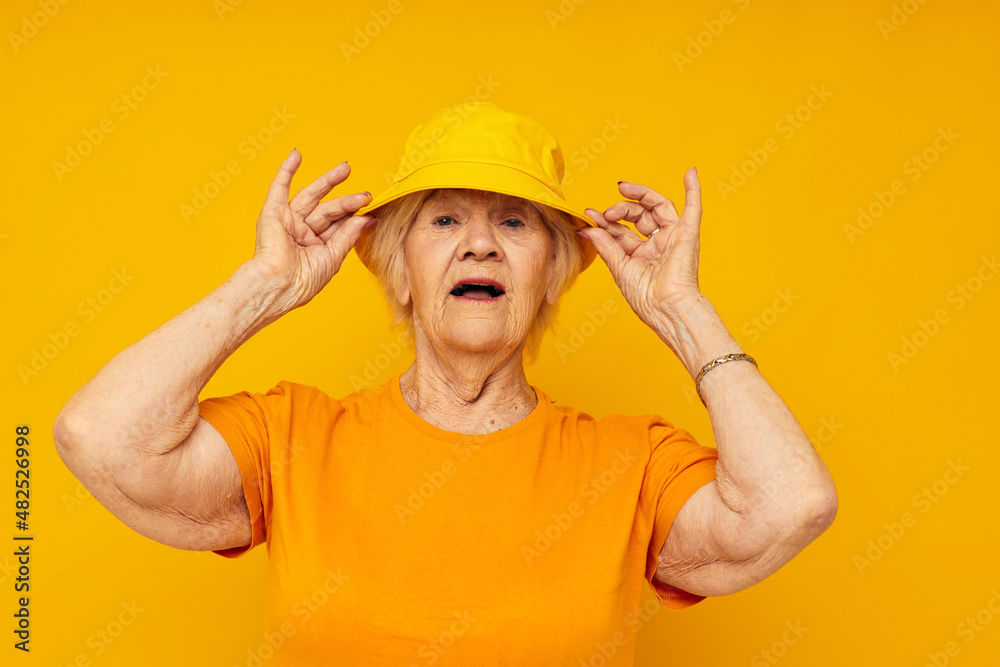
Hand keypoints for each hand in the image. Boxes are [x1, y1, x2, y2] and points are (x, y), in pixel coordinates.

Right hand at [251, 148, 374, 314]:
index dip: (353, 216)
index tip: (370, 209)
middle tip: (365, 194)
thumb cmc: (302, 282)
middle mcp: (301, 232)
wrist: (279, 286)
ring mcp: (287, 221)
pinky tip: (296, 154)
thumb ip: (348, 235)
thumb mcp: (332, 258)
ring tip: (346, 168)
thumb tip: (367, 218)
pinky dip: (287, 170)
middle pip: (327, 209)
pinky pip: (279, 187)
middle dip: (346, 200)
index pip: (338, 225)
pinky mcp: (272, 213)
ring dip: (328, 181)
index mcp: (315, 246)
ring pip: (311, 196)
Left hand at [579, 168, 702, 339]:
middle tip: (606, 211)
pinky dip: (693, 190)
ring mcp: (673, 237)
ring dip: (640, 195)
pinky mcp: (687, 234)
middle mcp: (658, 244)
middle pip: (639, 215)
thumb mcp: (619, 267)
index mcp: (641, 254)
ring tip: (623, 189)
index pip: (622, 230)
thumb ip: (605, 245)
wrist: (666, 308)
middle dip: (620, 209)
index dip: (606, 220)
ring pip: (657, 206)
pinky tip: (690, 172)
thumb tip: (587, 228)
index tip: (589, 214)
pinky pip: (693, 208)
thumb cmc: (646, 298)